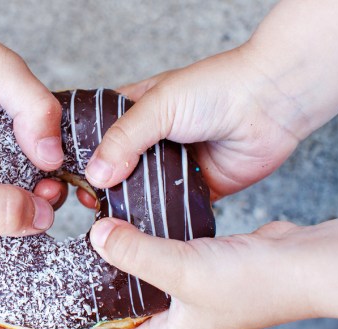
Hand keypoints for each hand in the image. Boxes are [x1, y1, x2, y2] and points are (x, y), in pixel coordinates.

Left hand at [0, 0, 66, 206]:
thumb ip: (32, 105)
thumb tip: (54, 156)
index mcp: (18, 118)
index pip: (51, 153)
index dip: (59, 175)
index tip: (56, 192)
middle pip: (26, 182)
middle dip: (35, 202)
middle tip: (36, 215)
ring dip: (4, 216)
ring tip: (10, 232)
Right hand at [84, 0, 337, 199]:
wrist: (271, 102)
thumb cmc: (215, 89)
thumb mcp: (158, 105)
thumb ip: (124, 139)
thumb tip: (96, 175)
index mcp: (136, 114)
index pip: (98, 137)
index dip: (83, 156)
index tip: (66, 177)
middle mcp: (152, 141)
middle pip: (117, 169)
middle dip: (103, 186)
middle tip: (88, 203)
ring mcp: (174, 166)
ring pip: (142, 192)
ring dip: (129, 206)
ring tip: (109, 222)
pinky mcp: (198, 188)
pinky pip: (173, 209)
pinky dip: (160, 218)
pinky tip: (144, 230)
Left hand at [89, 215, 337, 328]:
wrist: (298, 263)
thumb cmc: (250, 283)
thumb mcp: (181, 270)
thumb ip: (136, 254)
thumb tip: (97, 236)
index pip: (120, 328)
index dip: (99, 306)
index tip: (78, 274)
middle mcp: (179, 318)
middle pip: (131, 297)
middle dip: (114, 273)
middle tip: (91, 243)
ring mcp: (191, 292)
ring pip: (149, 272)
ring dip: (134, 251)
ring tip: (110, 227)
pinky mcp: (201, 266)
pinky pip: (168, 253)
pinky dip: (155, 239)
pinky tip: (142, 220)